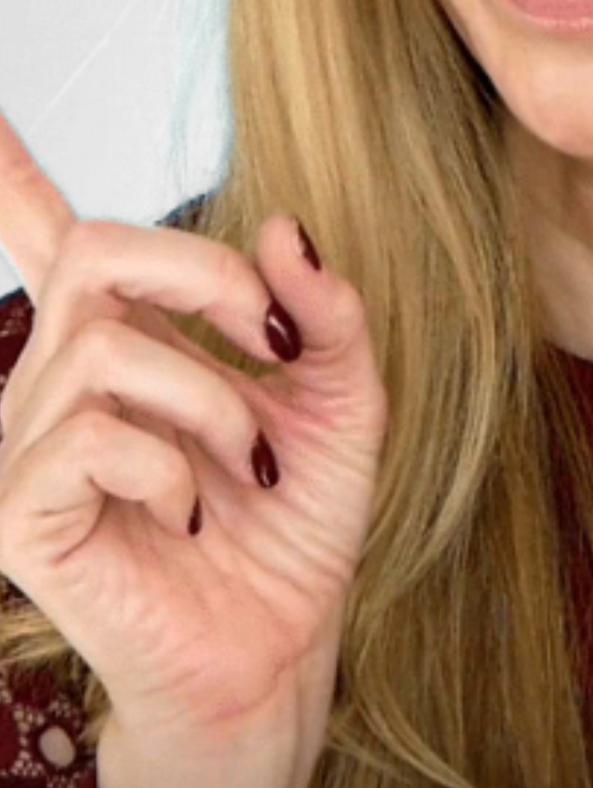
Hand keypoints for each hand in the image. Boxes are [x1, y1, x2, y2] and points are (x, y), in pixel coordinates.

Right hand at [0, 105, 388, 740]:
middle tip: (275, 343)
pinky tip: (192, 508)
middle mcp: (60, 372)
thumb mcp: (341, 397)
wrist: (281, 641)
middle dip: (208, 277)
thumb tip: (281, 224)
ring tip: (246, 463)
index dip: (6, 169)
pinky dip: (172, 466)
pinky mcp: (22, 511)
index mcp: (124, 332)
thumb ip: (323, 310)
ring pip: (107, 346)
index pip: (42, 229)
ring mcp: (30, 441)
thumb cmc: (295, 515)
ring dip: (212, 399)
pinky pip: (90, 434)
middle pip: (95, 246)